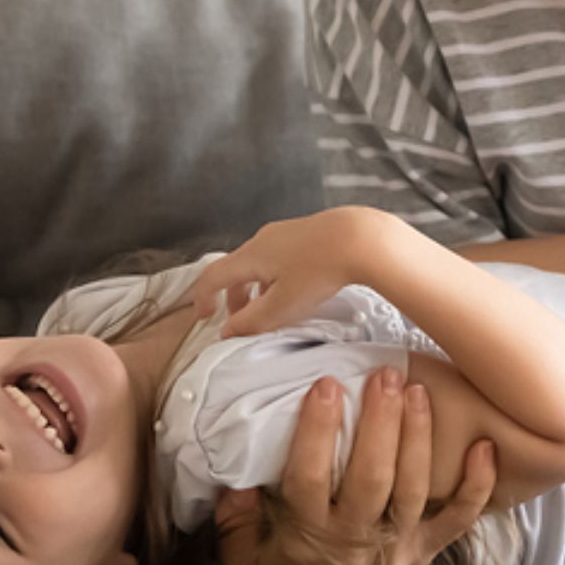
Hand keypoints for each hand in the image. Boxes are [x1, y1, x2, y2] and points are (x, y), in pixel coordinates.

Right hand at [190, 208, 389, 338]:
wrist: (363, 238)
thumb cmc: (320, 270)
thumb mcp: (281, 306)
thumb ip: (250, 322)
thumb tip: (227, 331)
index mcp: (251, 254)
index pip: (213, 275)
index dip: (202, 297)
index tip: (205, 317)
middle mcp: (264, 238)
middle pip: (237, 269)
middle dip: (235, 297)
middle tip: (242, 321)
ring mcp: (287, 233)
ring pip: (261, 263)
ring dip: (258, 289)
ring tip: (271, 310)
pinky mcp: (309, 233)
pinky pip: (282, 257)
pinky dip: (277, 277)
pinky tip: (297, 292)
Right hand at [213, 366, 496, 564]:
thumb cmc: (294, 563)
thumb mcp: (249, 551)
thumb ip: (235, 519)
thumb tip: (236, 483)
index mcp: (309, 533)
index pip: (309, 478)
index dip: (318, 432)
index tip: (325, 385)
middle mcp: (356, 540)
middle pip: (370, 479)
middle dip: (379, 425)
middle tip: (384, 377)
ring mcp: (399, 546)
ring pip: (413, 490)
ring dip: (417, 438)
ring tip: (417, 390)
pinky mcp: (431, 549)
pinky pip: (459, 519)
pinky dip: (477, 486)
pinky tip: (485, 446)